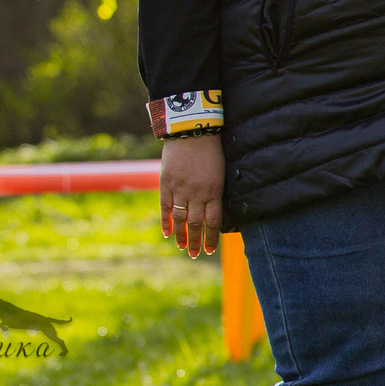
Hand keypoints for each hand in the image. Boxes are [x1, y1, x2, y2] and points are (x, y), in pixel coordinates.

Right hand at [160, 133, 225, 256]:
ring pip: (181, 219)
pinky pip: (165, 207)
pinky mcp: (166, 183)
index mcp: (214, 191)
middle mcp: (197, 193)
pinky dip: (166, 221)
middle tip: (196, 254)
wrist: (191, 131)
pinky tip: (167, 233)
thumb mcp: (219, 172)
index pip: (213, 222)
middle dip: (197, 242)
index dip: (211, 238)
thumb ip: (215, 192)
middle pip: (197, 224)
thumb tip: (215, 210)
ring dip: (182, 235)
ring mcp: (180, 189)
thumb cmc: (211, 150)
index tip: (210, 250)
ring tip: (183, 248)